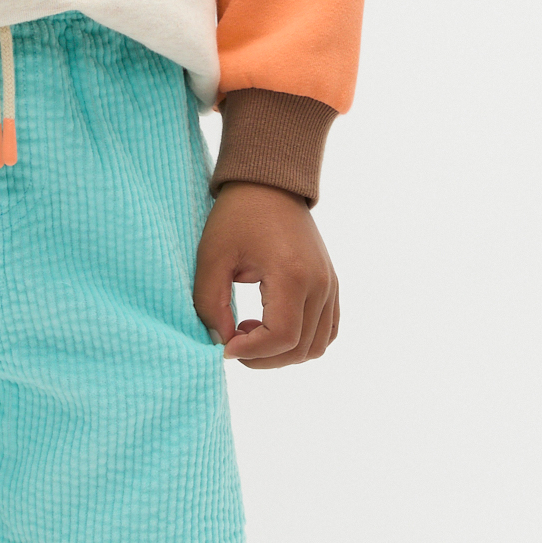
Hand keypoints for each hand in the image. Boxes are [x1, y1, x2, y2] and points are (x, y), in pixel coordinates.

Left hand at [193, 183, 340, 368]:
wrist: (270, 185)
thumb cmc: (237, 216)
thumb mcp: (212, 257)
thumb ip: (210, 305)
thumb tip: (221, 342)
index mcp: (292, 274)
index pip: (281, 338)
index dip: (251, 352)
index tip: (224, 344)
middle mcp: (320, 284)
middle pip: (300, 349)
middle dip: (262, 357)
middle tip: (233, 341)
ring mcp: (330, 285)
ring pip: (316, 347)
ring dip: (282, 352)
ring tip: (251, 330)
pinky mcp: (331, 285)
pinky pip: (327, 331)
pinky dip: (302, 341)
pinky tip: (271, 325)